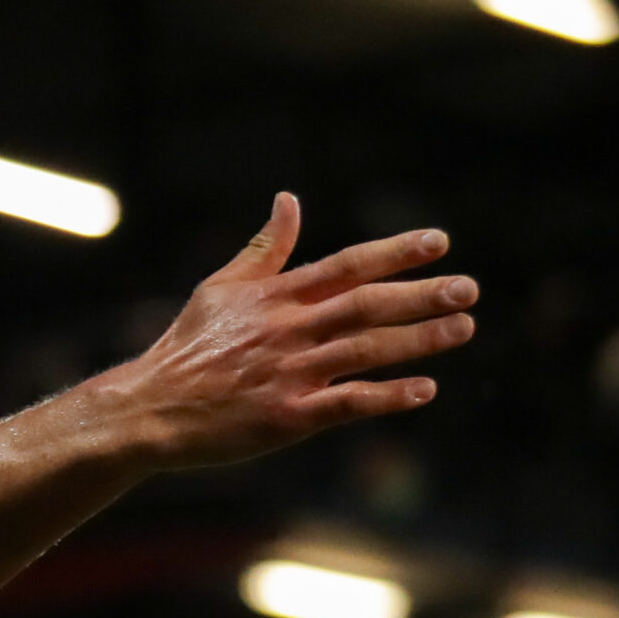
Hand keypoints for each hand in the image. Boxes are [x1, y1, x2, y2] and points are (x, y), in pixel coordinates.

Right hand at [102, 193, 478, 472]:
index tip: (439, 242)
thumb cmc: (186, 348)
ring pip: (365, 351)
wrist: (150, 409)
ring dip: (418, 340)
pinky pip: (347, 404)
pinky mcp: (286, 418)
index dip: (395, 253)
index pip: (346, 266)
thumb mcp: (220, 288)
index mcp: (275, 296)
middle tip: (468, 288)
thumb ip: (265, 248)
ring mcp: (289, 374)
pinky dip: (387, 396)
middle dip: (420, 295)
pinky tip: (424, 390)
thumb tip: (289, 199)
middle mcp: (288, 330)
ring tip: (463, 329)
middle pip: (365, 305)